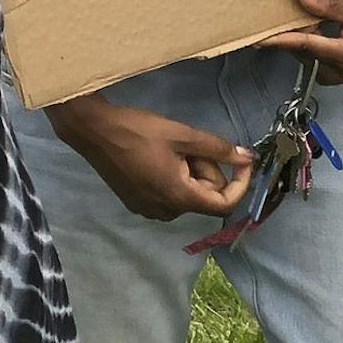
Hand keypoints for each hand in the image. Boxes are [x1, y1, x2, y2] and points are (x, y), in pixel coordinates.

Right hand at [48, 93, 254, 220]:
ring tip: (171, 148)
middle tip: (189, 144)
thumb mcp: (183, 135)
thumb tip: (248, 158)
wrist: (95, 131)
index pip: (223, 205)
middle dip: (206, 169)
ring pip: (188, 194)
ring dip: (190, 172)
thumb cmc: (139, 131)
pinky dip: (174, 177)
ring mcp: (149, 210)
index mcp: (179, 197)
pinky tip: (158, 157)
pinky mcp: (137, 203)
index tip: (242, 161)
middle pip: (204, 195)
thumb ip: (218, 149)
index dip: (240, 184)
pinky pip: (170, 195)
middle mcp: (166, 212)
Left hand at [261, 0, 342, 84]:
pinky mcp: (337, 71)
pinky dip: (308, 41)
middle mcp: (337, 70)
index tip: (256, 38)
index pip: (303, 46)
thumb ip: (331, 7)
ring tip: (286, 16)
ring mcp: (336, 74)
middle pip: (301, 51)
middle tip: (272, 13)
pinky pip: (314, 56)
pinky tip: (307, 25)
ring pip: (306, 54)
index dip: (278, 41)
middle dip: (287, 34)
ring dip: (297, 37)